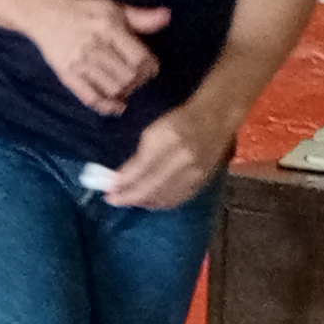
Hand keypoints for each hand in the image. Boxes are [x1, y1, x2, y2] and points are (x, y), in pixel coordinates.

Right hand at [30, 0, 167, 113]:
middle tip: (139, 77)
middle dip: (140, 81)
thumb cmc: (83, 10)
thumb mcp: (112, 7)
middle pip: (128, 76)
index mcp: (108, 28)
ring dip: (125, 92)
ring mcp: (79, 63)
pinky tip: (117, 105)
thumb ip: (140, 16)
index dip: (151, 67)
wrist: (44, 13)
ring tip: (127, 87)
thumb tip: (167, 17)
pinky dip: (107, 106)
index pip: (139, 57)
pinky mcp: (67, 75)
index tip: (151, 67)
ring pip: (113, 88)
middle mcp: (94, 46)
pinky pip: (90, 97)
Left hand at [100, 104, 227, 209]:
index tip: (107, 191)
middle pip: (152, 187)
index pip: (140, 170)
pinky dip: (160, 203)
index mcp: (168, 141)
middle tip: (112, 200)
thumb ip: (137, 157)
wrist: (216, 119)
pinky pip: (178, 200)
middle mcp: (183, 160)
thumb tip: (119, 179)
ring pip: (164, 198)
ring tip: (128, 200)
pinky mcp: (202, 182)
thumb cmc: (179, 120)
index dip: (123, 184)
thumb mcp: (153, 131)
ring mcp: (195, 174)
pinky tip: (148, 202)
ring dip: (143, 202)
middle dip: (129, 197)